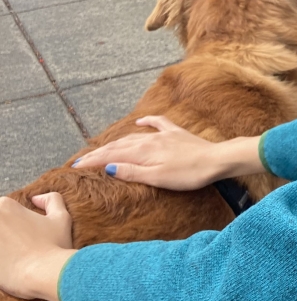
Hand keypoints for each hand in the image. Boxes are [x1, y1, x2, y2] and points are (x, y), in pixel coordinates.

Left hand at [0, 193, 75, 300]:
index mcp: (5, 206)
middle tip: (17, 250)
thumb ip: (52, 200)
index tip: (24, 239)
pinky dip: (0, 260)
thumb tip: (36, 199)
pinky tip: (7, 267)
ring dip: (1, 248)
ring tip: (12, 259)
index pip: (3, 214)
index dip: (15, 227)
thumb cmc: (54, 247)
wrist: (44, 275)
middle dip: (4, 236)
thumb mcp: (62, 219)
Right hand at [71, 116, 263, 189]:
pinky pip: (158, 124)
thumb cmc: (189, 174)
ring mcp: (164, 135)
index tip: (76, 167)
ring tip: (103, 147)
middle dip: (99, 153)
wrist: (217, 160)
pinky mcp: (177, 134)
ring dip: (116, 142)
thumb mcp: (158, 178)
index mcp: (143, 152)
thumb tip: (109, 167)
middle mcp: (150, 140)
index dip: (93, 161)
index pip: (111, 156)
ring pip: (134, 137)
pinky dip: (147, 123)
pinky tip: (141, 122)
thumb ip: (132, 172)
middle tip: (82, 160)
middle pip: (119, 145)